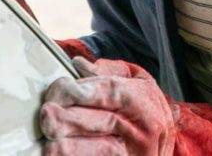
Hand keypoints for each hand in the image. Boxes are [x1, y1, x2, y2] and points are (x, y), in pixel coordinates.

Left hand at [41, 57, 175, 154]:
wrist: (166, 150)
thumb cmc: (146, 109)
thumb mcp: (138, 81)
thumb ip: (108, 71)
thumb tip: (78, 64)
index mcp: (140, 101)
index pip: (106, 92)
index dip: (77, 91)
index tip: (56, 91)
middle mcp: (139, 129)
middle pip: (96, 122)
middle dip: (65, 119)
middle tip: (46, 115)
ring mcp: (132, 155)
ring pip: (96, 151)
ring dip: (66, 148)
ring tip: (48, 145)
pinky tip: (58, 154)